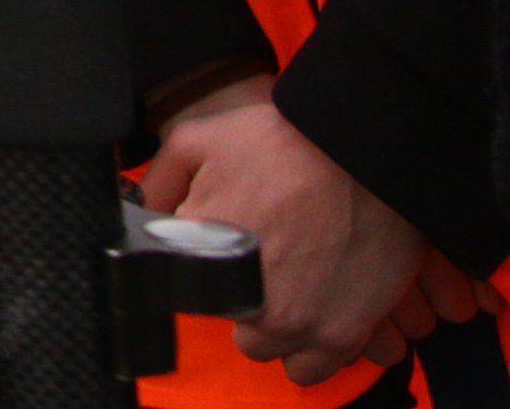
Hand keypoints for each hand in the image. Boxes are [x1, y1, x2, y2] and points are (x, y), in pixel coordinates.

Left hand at [138, 80, 489, 380]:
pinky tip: (316, 310)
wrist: (367, 153)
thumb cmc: (285, 142)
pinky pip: (312, 369)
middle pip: (231, 324)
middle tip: (266, 264)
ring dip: (278, 328)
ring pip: (269, 350)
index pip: (183, 288)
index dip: (205, 270)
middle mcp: (246, 300)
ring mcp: (295, 323)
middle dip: (244, 300)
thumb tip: (142, 212)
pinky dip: (314, 348)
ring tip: (293, 285)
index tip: (225, 253)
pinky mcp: (341, 335)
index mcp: (203, 255)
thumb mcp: (198, 139)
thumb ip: (159, 182)